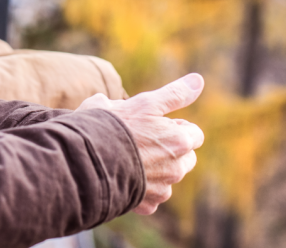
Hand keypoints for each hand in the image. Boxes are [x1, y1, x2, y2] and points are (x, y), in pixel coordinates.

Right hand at [77, 73, 204, 214]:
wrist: (86, 160)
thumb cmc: (114, 126)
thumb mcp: (145, 102)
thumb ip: (175, 93)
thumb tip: (199, 80)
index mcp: (180, 141)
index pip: (194, 134)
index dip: (174, 126)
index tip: (155, 123)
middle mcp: (177, 168)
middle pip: (185, 158)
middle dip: (170, 149)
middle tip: (143, 139)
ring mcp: (162, 189)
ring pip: (168, 177)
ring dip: (156, 169)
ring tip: (129, 157)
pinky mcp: (147, 205)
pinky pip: (151, 197)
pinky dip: (141, 189)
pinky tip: (123, 175)